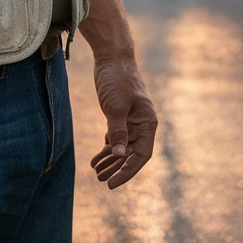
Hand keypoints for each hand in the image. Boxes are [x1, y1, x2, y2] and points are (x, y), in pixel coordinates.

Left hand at [90, 57, 157, 187]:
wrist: (112, 57)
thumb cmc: (117, 79)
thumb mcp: (115, 107)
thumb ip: (117, 131)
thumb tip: (118, 155)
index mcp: (148, 123)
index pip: (141, 155)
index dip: (128, 171)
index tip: (112, 184)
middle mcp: (142, 124)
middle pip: (131, 154)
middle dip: (117, 168)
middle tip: (101, 180)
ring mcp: (132, 120)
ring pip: (123, 147)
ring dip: (110, 160)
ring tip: (95, 173)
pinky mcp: (121, 115)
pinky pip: (116, 138)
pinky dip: (107, 148)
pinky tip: (95, 159)